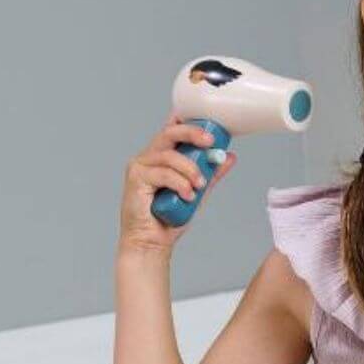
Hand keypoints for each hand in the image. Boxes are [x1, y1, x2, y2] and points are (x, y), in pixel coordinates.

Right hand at [118, 116, 235, 254]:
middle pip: (169, 132)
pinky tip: (187, 195)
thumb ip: (210, 174)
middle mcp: (149, 157)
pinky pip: (162, 173)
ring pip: (169, 155)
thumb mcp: (196, 192)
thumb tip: (228, 156)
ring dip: (190, 168)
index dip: (188, 121)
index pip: (173, 128)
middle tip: (210, 143)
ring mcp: (140, 166)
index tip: (210, 127)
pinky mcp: (135, 179)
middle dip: (193, 133)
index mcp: (161, 156)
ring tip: (199, 185)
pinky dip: (179, 183)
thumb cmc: (168, 218)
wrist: (151, 243)